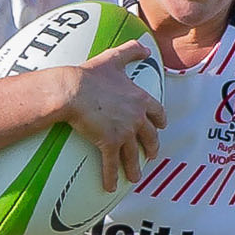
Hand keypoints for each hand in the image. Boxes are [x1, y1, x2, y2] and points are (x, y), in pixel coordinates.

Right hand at [64, 42, 165, 191]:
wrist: (73, 90)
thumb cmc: (90, 74)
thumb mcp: (113, 58)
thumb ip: (131, 51)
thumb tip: (147, 47)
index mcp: (140, 98)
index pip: (156, 112)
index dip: (159, 121)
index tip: (161, 127)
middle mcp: (136, 117)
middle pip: (150, 137)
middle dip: (151, 147)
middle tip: (151, 155)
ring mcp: (124, 132)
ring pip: (133, 155)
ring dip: (135, 168)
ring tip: (135, 177)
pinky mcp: (109, 144)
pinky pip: (112, 165)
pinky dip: (111, 177)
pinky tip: (109, 187)